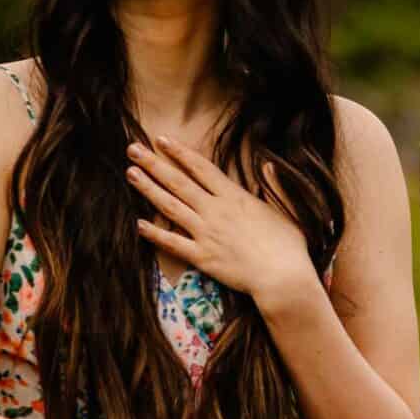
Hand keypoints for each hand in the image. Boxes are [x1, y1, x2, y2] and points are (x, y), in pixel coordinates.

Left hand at [125, 132, 314, 300]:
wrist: (282, 278)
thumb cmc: (289, 246)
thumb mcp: (287, 208)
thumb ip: (275, 185)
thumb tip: (269, 165)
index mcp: (234, 197)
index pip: (201, 168)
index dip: (180, 152)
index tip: (162, 140)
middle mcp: (215, 211)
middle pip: (178, 182)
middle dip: (154, 164)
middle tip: (133, 149)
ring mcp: (205, 234)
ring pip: (170, 207)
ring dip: (148, 189)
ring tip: (130, 174)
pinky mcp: (201, 257)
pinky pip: (172, 243)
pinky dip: (154, 233)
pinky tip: (139, 224)